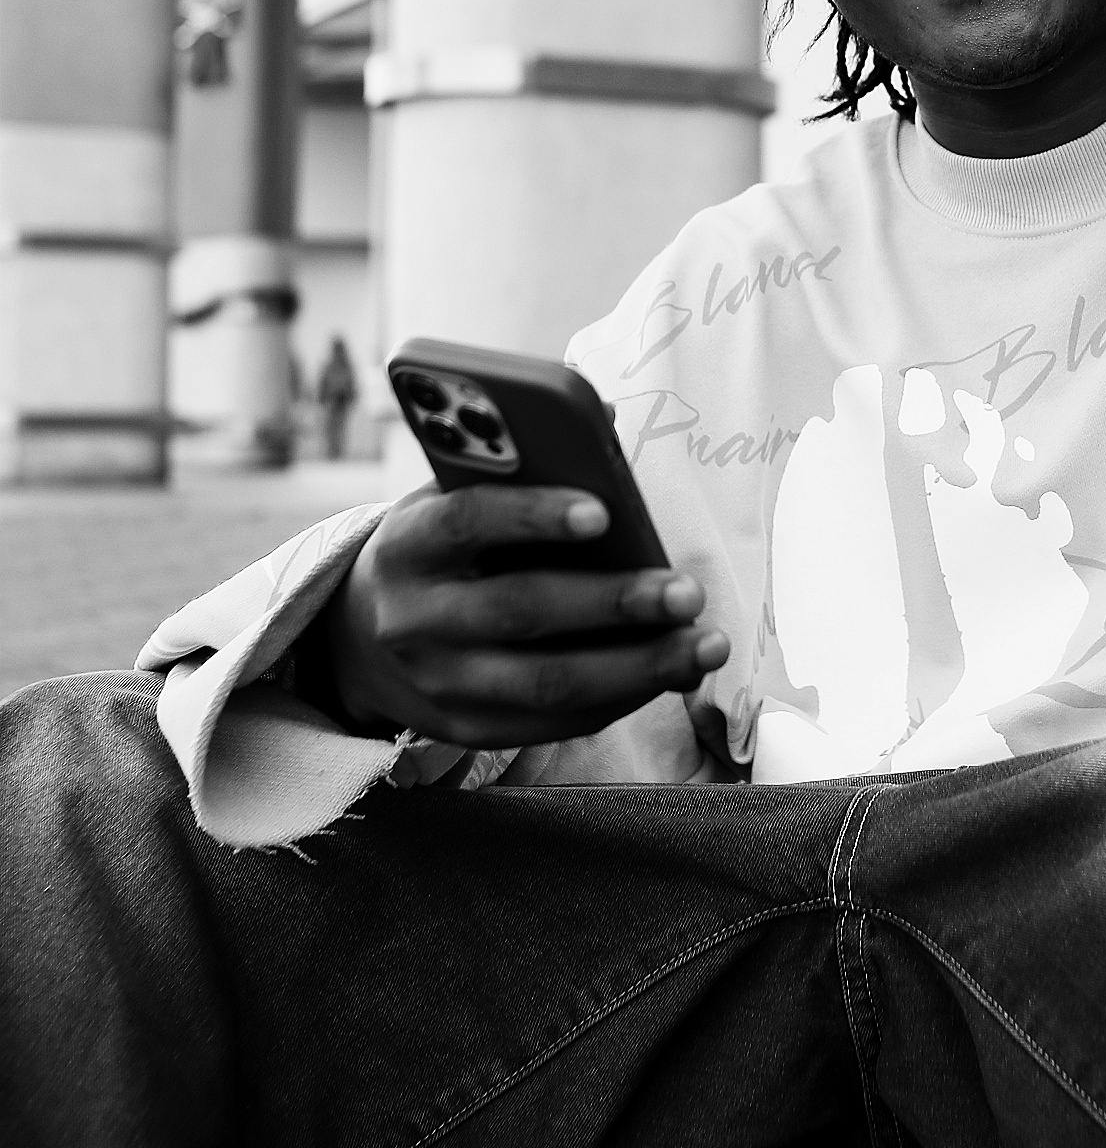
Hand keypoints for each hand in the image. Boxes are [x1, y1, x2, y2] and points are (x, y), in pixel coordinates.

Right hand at [322, 482, 729, 748]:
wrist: (360, 640)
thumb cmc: (441, 548)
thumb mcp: (453, 496)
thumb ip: (519, 465)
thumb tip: (610, 418)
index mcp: (409, 542)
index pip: (466, 521)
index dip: (532, 514)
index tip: (604, 510)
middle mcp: (414, 617)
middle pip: (521, 610)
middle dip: (613, 602)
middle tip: (687, 591)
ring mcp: (439, 682)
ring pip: (547, 681)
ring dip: (637, 666)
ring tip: (702, 643)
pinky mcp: (467, 729)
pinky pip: (554, 721)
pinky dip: (620, 697)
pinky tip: (668, 672)